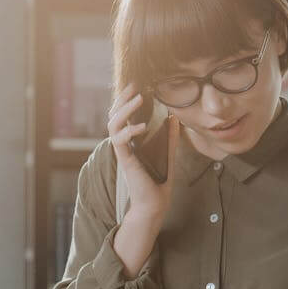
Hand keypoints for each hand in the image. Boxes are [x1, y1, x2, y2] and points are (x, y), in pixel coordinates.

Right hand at [106, 84, 180, 223]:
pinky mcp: (125, 161)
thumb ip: (170, 136)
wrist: (155, 203)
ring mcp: (123, 152)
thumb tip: (175, 117)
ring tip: (138, 99)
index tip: (136, 86)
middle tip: (133, 85)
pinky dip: (129, 131)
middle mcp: (123, 144)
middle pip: (113, 115)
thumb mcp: (168, 152)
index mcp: (131, 140)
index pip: (122, 115)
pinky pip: (119, 142)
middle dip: (122, 99)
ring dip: (124, 109)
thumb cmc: (159, 179)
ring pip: (113, 124)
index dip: (125, 100)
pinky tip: (142, 126)